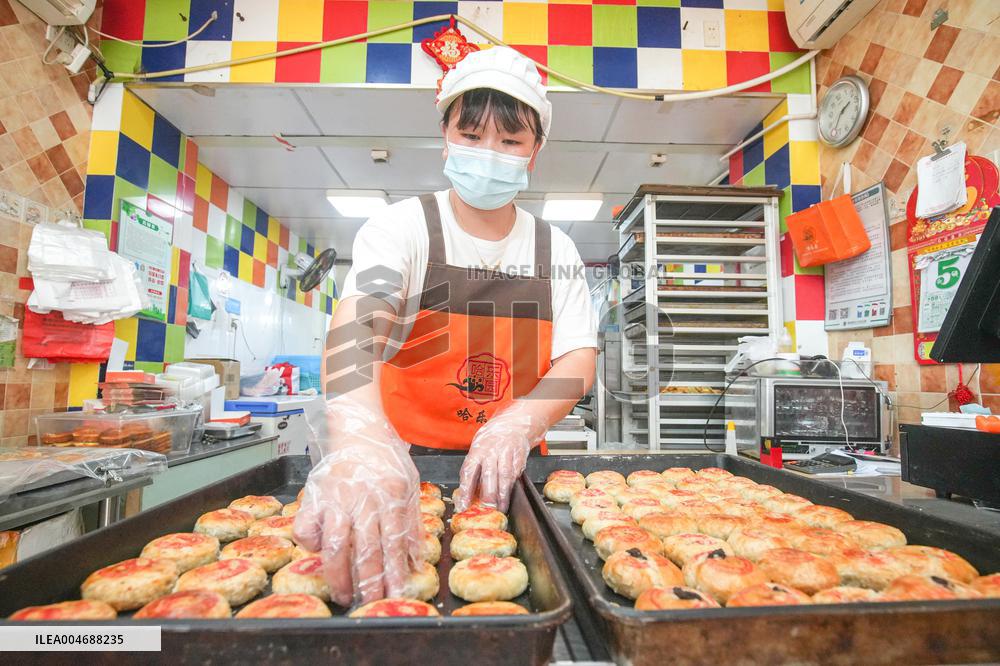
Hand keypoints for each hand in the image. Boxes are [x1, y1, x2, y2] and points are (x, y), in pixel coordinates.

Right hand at [293, 397, 421, 606]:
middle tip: (370, 603)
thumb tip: (415, 559)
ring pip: (337, 546)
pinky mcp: (313, 496)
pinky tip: (321, 554)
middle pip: (367, 550)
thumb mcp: (409, 483)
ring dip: (340, 576)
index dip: (395, 572)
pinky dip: (312, 545)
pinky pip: (306, 529)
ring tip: (345, 595)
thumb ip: (412, 520)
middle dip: (370, 582)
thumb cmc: (385, 457)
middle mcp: (364, 498)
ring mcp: (336, 498)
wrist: (356, 427)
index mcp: (392, 494)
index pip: (395, 542)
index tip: (396, 593)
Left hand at [456, 402, 544, 512]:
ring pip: (504, 477)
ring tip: (501, 508)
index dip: (466, 490)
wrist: (514, 424)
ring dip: (503, 495)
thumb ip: (474, 468)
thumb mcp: (478, 449)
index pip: (469, 471)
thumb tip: (468, 493)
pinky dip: (512, 487)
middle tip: (486, 509)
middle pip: (489, 476)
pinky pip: (515, 475)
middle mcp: (491, 451)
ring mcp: (506, 454)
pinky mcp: (519, 458)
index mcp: (477, 450)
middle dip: (488, 495)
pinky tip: (509, 497)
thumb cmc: (492, 440)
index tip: (463, 505)